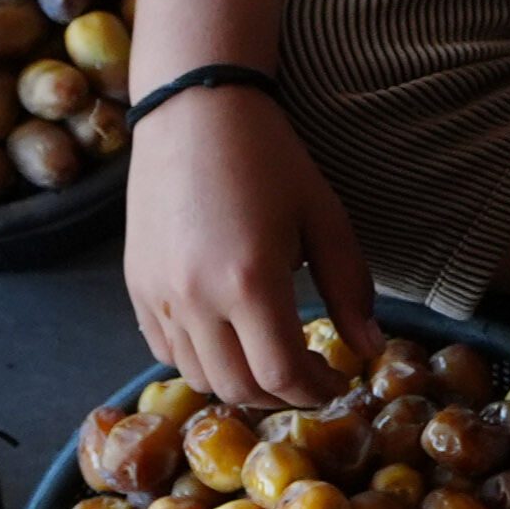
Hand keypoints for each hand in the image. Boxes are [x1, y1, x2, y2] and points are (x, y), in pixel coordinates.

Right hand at [126, 84, 372, 405]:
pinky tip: (229, 340)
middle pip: (239, 387)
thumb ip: (350, 289)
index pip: (283, 375)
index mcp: (250, 281)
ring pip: (199, 375)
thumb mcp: (324, 218)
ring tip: (271, 362)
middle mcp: (196, 298)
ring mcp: (159, 294)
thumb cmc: (269, 158)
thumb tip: (371, 349)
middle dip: (281, 397)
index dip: (316, 392)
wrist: (194, 112)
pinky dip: (201, 360)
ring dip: (240, 383)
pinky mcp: (138, 285)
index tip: (339, 385)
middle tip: (309, 381)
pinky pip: (167, 350)